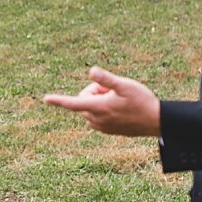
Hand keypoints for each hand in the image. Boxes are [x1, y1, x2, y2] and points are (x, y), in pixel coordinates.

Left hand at [43, 67, 161, 136]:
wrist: (155, 121)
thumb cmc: (141, 101)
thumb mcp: (125, 85)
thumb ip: (106, 79)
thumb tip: (91, 71)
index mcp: (98, 108)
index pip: (73, 103)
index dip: (58, 100)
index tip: (45, 99)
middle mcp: (97, 120)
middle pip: (84, 100)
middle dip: (94, 91)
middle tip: (114, 90)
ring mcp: (102, 127)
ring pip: (91, 108)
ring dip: (100, 101)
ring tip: (120, 100)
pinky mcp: (108, 131)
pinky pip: (98, 117)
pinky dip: (105, 109)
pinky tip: (122, 108)